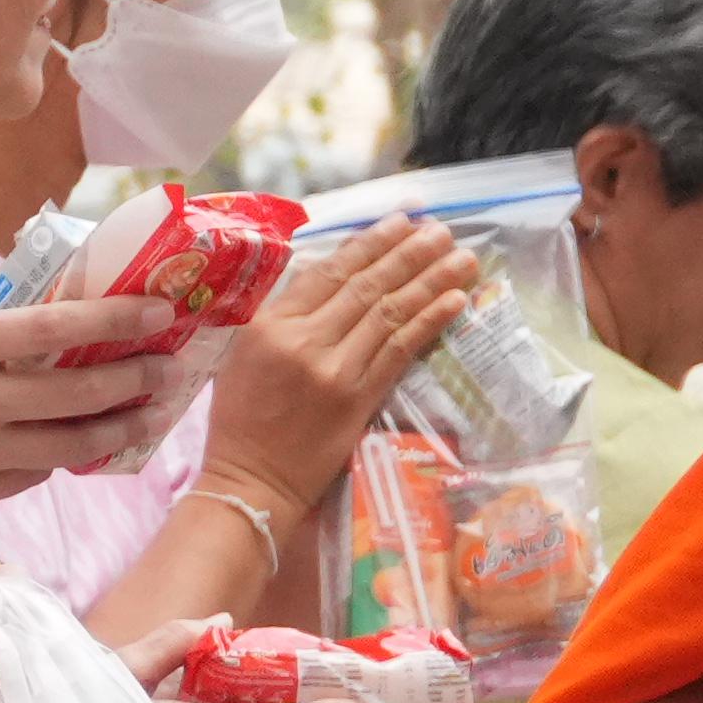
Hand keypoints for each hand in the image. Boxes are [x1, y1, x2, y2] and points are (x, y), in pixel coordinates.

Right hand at [0, 294, 194, 548]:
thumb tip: (29, 279)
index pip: (51, 329)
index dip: (113, 320)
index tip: (156, 311)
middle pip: (75, 392)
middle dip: (134, 378)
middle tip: (169, 365)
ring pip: (67, 443)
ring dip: (117, 426)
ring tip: (149, 412)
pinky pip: (33, 472)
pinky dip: (63, 454)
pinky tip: (82, 441)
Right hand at [205, 220, 482, 508]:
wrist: (252, 482)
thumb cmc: (241, 421)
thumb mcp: (243, 356)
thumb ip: (282, 316)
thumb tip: (328, 275)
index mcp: (270, 325)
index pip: (328, 271)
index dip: (369, 242)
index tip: (401, 219)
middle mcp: (304, 340)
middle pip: (366, 284)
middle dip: (409, 252)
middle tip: (441, 228)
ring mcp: (335, 369)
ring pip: (390, 312)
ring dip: (430, 280)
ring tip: (462, 255)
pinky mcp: (359, 399)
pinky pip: (401, 351)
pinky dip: (430, 321)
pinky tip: (455, 300)